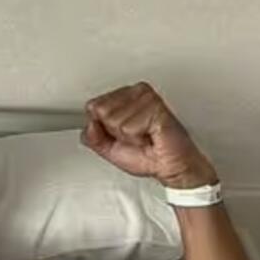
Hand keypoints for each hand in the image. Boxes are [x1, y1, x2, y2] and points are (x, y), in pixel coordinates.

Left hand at [81, 82, 218, 188]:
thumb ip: (92, 137)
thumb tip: (89, 123)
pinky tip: (151, 135)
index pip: (92, 106)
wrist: (170, 166)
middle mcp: (135, 92)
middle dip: (115, 132)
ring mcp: (145, 98)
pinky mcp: (155, 106)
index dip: (104, 128)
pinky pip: (128, 127)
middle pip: (101, 111)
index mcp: (123, 97)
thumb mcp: (109, 149)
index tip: (121, 135)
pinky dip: (138, 138)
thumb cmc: (146, 155)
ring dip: (128, 137)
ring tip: (144, 136)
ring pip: (114, 119)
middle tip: (134, 136)